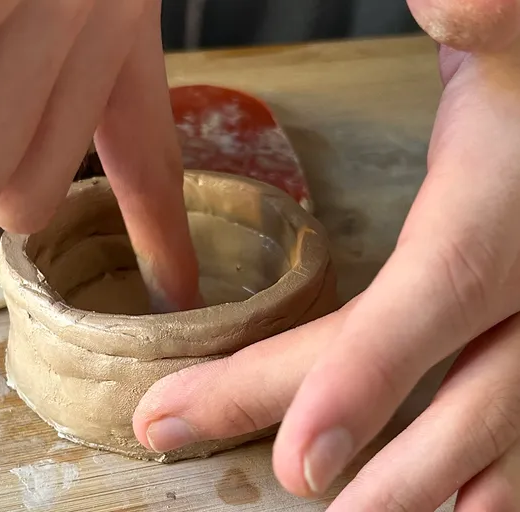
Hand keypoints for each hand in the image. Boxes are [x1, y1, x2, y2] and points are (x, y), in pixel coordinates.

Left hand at [134, 1, 519, 508]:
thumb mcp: (517, 28)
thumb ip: (486, 15)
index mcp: (506, 218)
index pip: (428, 306)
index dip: (363, 384)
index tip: (295, 464)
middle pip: (450, 390)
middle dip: (367, 456)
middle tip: (277, 488)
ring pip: (513, 428)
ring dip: (445, 483)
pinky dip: (503, 470)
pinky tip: (466, 499)